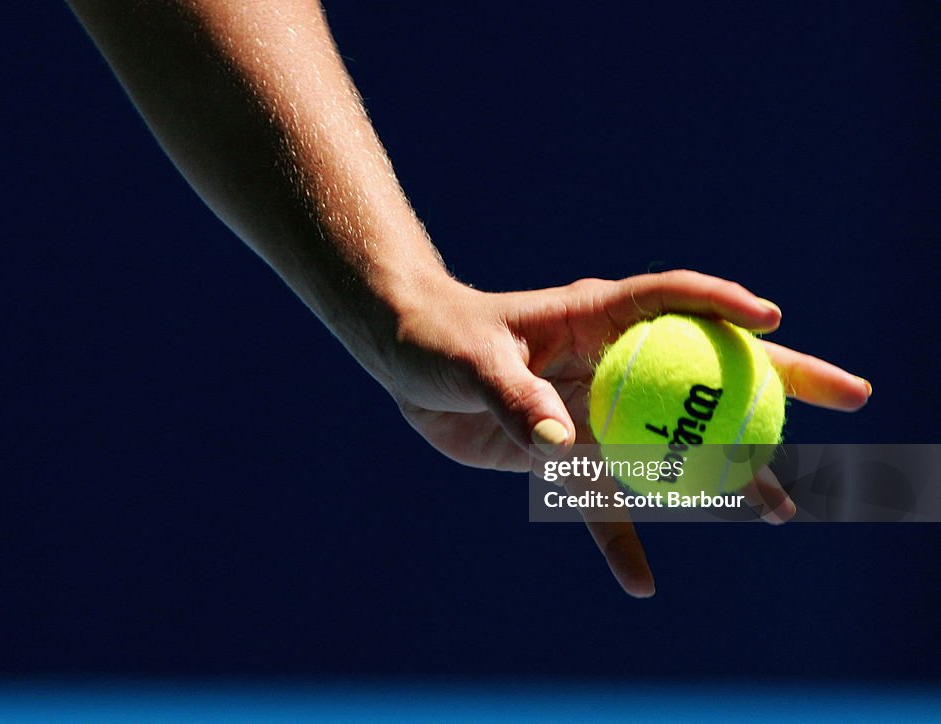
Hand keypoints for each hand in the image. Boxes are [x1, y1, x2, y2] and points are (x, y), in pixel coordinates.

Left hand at [387, 269, 869, 596]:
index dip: (725, 304)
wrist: (407, 362)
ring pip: (675, 445)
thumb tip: (559, 443)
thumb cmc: (438, 339)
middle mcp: (612, 361)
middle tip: (852, 398)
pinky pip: (602, 502)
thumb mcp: (471, 362)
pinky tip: (642, 582)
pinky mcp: (567, 454)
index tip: (773, 322)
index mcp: (598, 316)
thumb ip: (514, 397)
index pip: (676, 298)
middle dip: (781, 383)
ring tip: (778, 509)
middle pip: (709, 370)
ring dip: (726, 475)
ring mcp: (597, 409)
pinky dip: (619, 541)